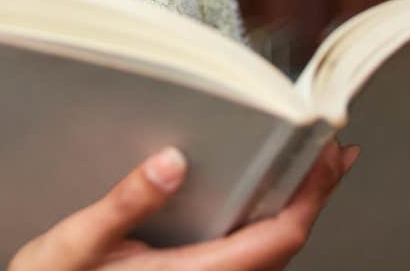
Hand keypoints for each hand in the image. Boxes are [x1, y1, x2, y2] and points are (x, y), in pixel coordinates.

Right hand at [8, 141, 358, 270]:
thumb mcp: (77, 243)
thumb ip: (126, 204)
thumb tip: (172, 161)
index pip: (277, 239)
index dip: (311, 197)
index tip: (329, 155)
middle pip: (284, 247)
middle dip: (312, 197)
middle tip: (332, 150)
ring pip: (269, 257)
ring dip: (293, 212)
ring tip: (308, 170)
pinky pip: (247, 261)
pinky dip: (267, 229)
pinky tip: (260, 205)